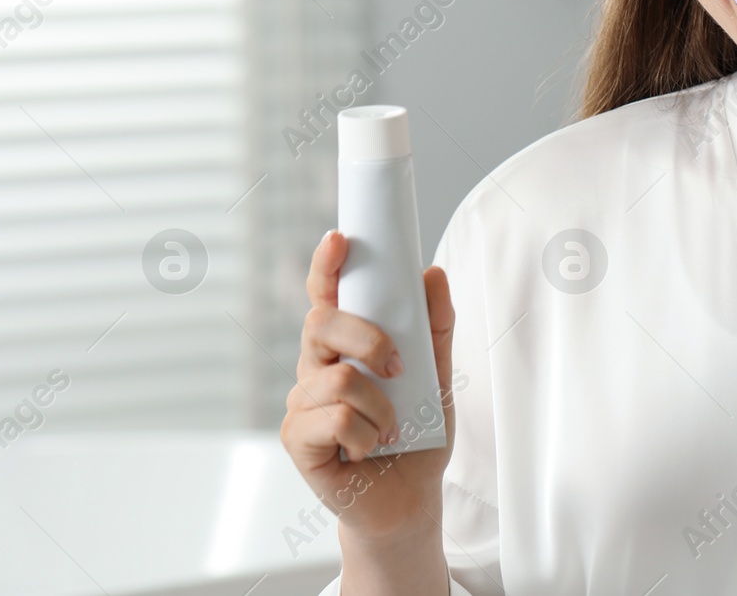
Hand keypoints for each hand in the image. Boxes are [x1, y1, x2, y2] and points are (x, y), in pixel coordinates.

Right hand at [279, 230, 455, 545]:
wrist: (409, 498)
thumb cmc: (417, 433)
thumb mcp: (438, 375)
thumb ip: (435, 327)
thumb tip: (433, 273)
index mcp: (344, 345)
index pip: (327, 295)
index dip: (326, 266)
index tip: (340, 238)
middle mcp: (315, 367)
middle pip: (321, 323)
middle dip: (368, 338)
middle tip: (401, 368)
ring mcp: (301, 403)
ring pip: (337, 378)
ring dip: (379, 406)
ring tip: (391, 428)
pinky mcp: (297, 439)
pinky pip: (333, 419)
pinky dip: (364, 433)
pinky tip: (368, 449)